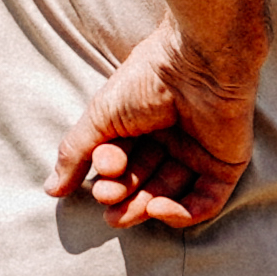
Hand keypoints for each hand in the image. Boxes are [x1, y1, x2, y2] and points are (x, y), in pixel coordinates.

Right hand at [52, 27, 250, 234]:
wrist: (199, 61)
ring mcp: (199, 153)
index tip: (104, 168)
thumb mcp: (100, 116)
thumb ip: (76, 153)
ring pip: (171, 195)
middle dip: (124, 197)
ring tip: (126, 212)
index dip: (109, 173)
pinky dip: (182, 214)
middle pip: (144, 182)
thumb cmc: (148, 78)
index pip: (121, 162)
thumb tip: (50, 189)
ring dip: (146, 208)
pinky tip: (157, 208)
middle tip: (109, 200)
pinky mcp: (225, 165)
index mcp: (141, 124)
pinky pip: (206, 202)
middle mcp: (170, 139)